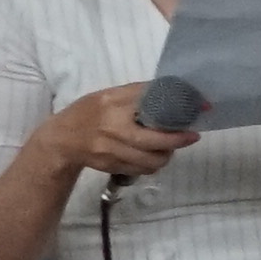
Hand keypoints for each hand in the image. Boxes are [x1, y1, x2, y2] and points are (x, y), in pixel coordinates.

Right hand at [27, 84, 198, 186]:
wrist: (60, 140)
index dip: (177, 109)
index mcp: (113, 105)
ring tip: (169, 147)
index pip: (151, 104)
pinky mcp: (112, 167)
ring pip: (152, 160)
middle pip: (156, 141)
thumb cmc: (88, 112)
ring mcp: (112, 151)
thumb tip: (174, 89)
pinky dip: (152, 165)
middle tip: (191, 136)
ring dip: (167, 155)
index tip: (199, 109)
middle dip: (178, 140)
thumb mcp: (109, 96)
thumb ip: (138, 93)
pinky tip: (152, 156)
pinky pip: (142, 170)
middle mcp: (113, 129)